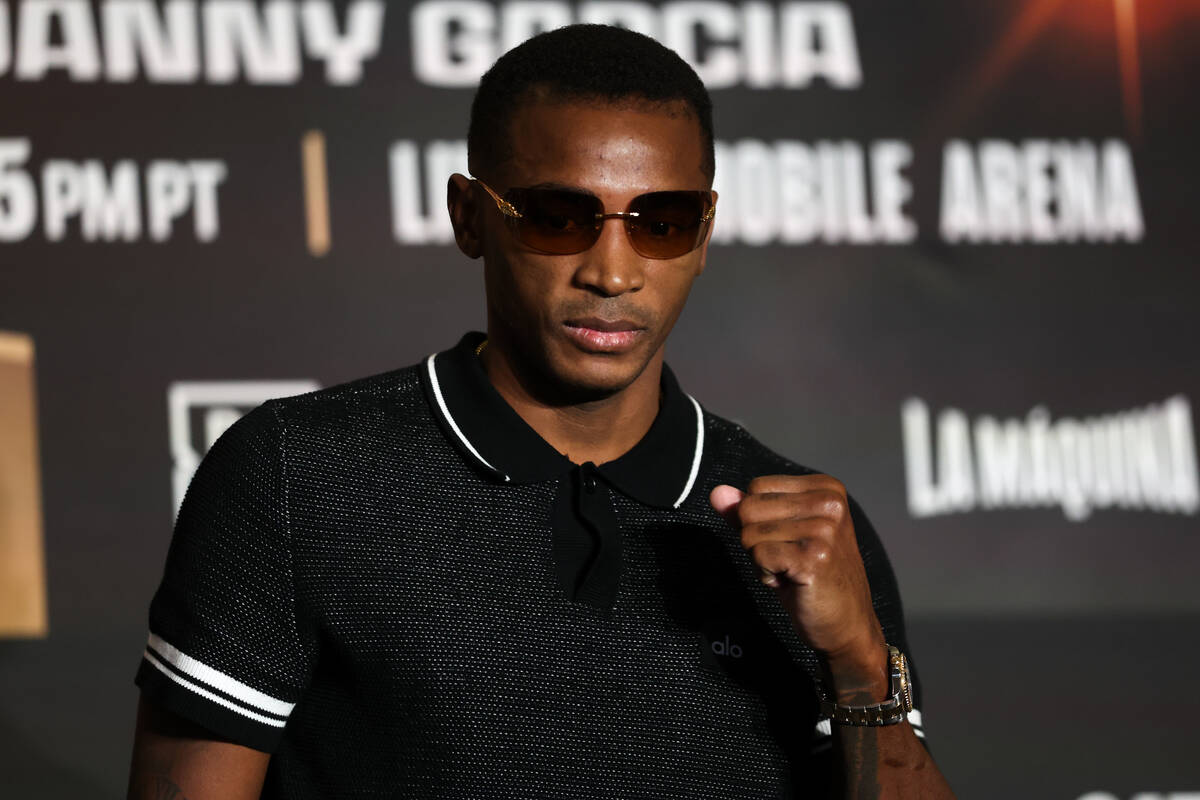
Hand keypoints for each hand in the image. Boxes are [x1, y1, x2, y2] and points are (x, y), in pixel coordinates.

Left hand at [710, 474, 887, 699]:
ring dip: (762, 560)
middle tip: (790, 560)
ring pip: (750, 533)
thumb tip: (718, 493)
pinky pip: (758, 556)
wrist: (847, 624)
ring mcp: (824, 530)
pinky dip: (766, 575)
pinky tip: (792, 583)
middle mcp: (829, 504)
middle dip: (757, 540)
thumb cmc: (815, 578)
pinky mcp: (814, 557)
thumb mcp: (781, 535)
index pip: (757, 487)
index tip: (790, 541)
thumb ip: (749, 511)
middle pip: (749, 508)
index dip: (760, 519)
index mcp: (826, 489)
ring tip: (792, 571)